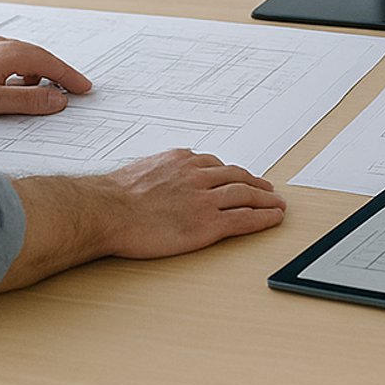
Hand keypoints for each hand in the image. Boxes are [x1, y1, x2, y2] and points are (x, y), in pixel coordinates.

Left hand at [0, 36, 91, 117]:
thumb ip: (28, 100)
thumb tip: (58, 99)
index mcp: (10, 55)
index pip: (50, 65)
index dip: (69, 78)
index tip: (85, 88)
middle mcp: (4, 46)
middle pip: (42, 58)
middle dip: (60, 74)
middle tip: (76, 90)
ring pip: (28, 58)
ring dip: (42, 73)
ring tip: (48, 92)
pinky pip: (15, 60)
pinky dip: (26, 72)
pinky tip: (18, 86)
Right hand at [0, 148, 287, 290]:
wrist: (108, 211)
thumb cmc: (114, 197)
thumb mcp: (141, 171)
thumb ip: (159, 171)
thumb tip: (159, 177)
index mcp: (182, 161)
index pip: (215, 164)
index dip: (231, 173)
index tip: (239, 177)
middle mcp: (198, 175)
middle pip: (237, 176)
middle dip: (255, 183)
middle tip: (267, 189)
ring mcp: (205, 199)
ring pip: (246, 194)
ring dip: (266, 199)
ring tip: (276, 204)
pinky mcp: (208, 223)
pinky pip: (245, 218)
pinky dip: (263, 217)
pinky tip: (273, 218)